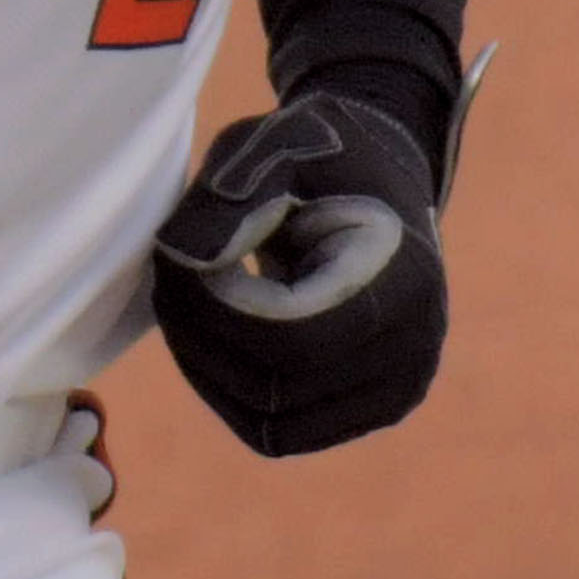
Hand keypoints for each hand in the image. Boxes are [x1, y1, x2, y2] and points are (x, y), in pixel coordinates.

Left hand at [151, 90, 447, 456]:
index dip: (218, 309)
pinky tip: (212, 334)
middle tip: (167, 277)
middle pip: (274, 388)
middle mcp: (411, 354)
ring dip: (206, 366)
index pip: (292, 339)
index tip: (184, 257)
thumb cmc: (322, 158)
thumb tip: (183, 260)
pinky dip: (229, 390)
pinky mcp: (365, 414)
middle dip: (200, 336)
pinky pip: (276, 432)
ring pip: (268, 423)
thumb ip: (230, 196)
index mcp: (403, 284)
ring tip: (186, 300)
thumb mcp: (276, 146)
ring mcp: (393, 394)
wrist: (380, 186)